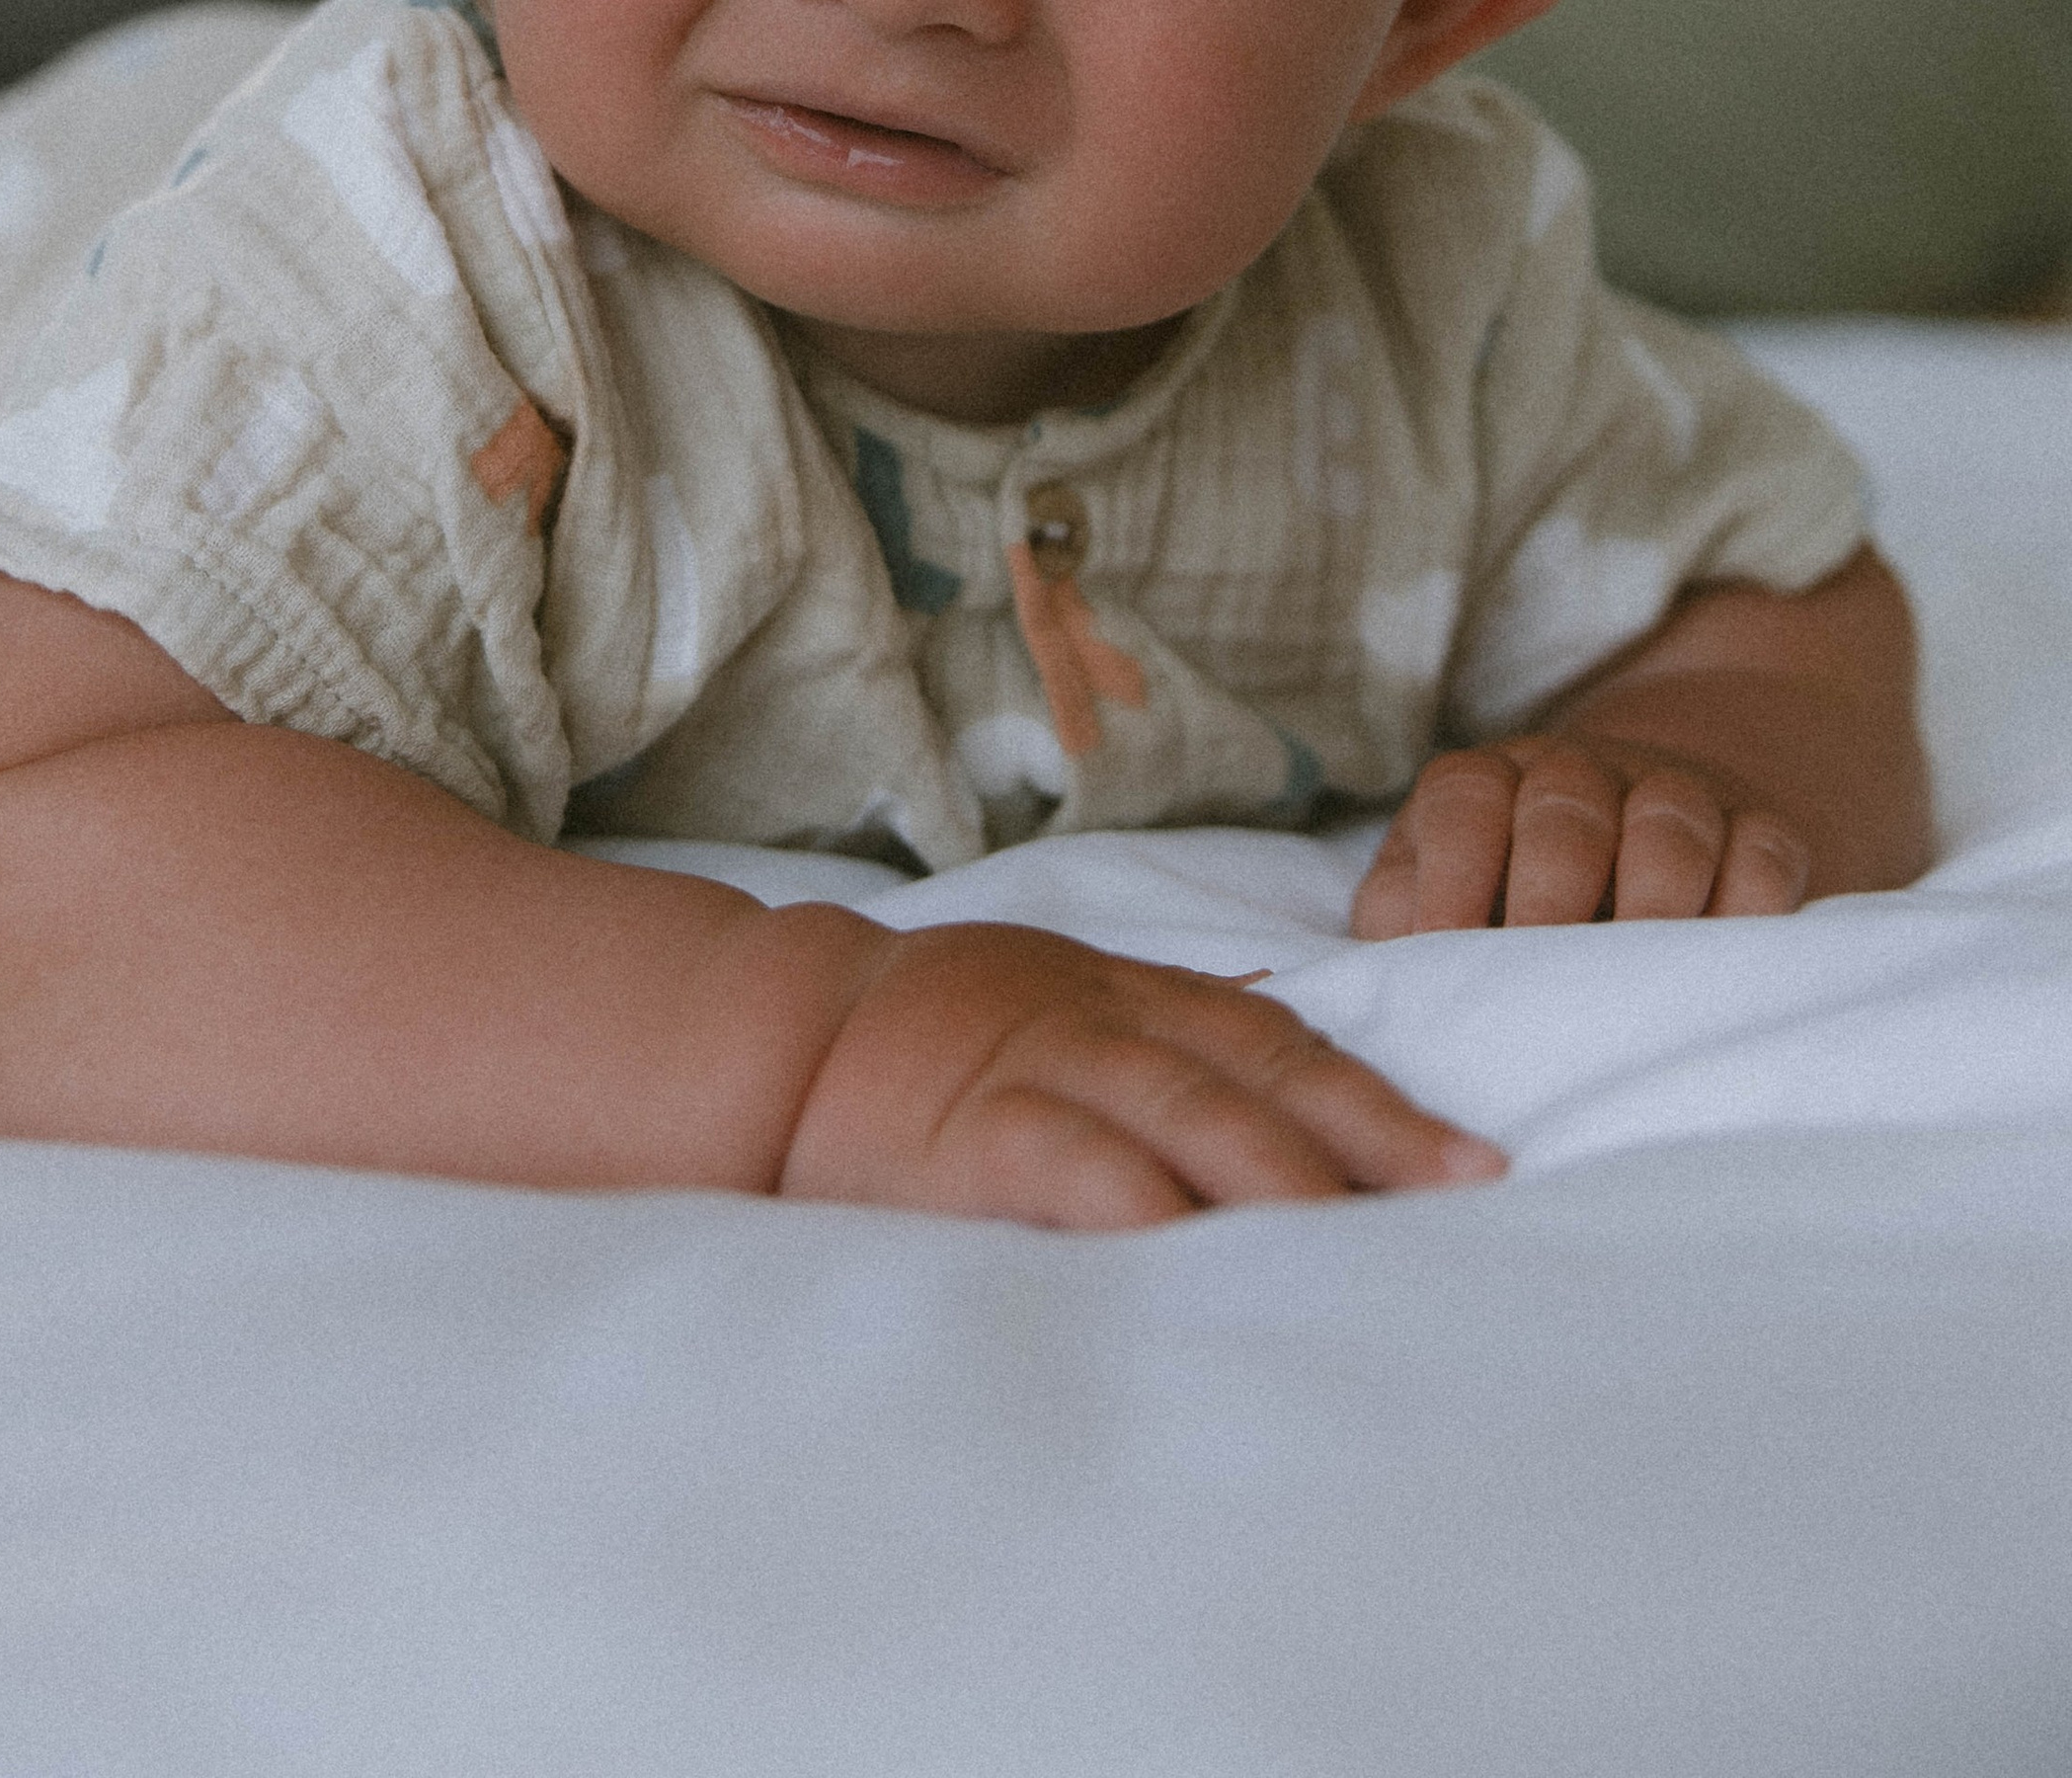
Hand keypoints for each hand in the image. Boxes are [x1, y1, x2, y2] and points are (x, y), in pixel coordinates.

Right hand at [776, 921, 1503, 1227]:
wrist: (779, 1035)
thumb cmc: (926, 1031)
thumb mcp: (1054, 994)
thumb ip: (1159, 1018)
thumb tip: (1277, 1020)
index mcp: (1127, 995)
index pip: (1280, 1040)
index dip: (1376, 1097)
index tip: (1471, 1159)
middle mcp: (1103, 1023)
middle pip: (1261, 1074)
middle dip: (1369, 1135)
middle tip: (1464, 1196)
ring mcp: (1042, 1071)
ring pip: (1189, 1111)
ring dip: (1286, 1173)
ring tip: (1370, 1237)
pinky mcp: (978, 1134)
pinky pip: (1077, 1165)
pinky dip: (1145, 1205)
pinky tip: (1204, 1254)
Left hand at [1349, 730, 1811, 938]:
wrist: (1645, 830)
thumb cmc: (1513, 890)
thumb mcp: (1441, 885)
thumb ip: (1401, 916)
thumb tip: (1380, 969)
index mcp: (1492, 783)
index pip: (1465, 799)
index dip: (1451, 872)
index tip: (1445, 951)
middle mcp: (1581, 777)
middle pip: (1565, 810)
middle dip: (1552, 894)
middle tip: (1543, 977)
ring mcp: (1675, 796)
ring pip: (1669, 823)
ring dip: (1653, 901)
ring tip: (1638, 983)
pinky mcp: (1758, 831)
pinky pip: (1763, 853)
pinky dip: (1750, 906)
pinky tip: (1726, 964)